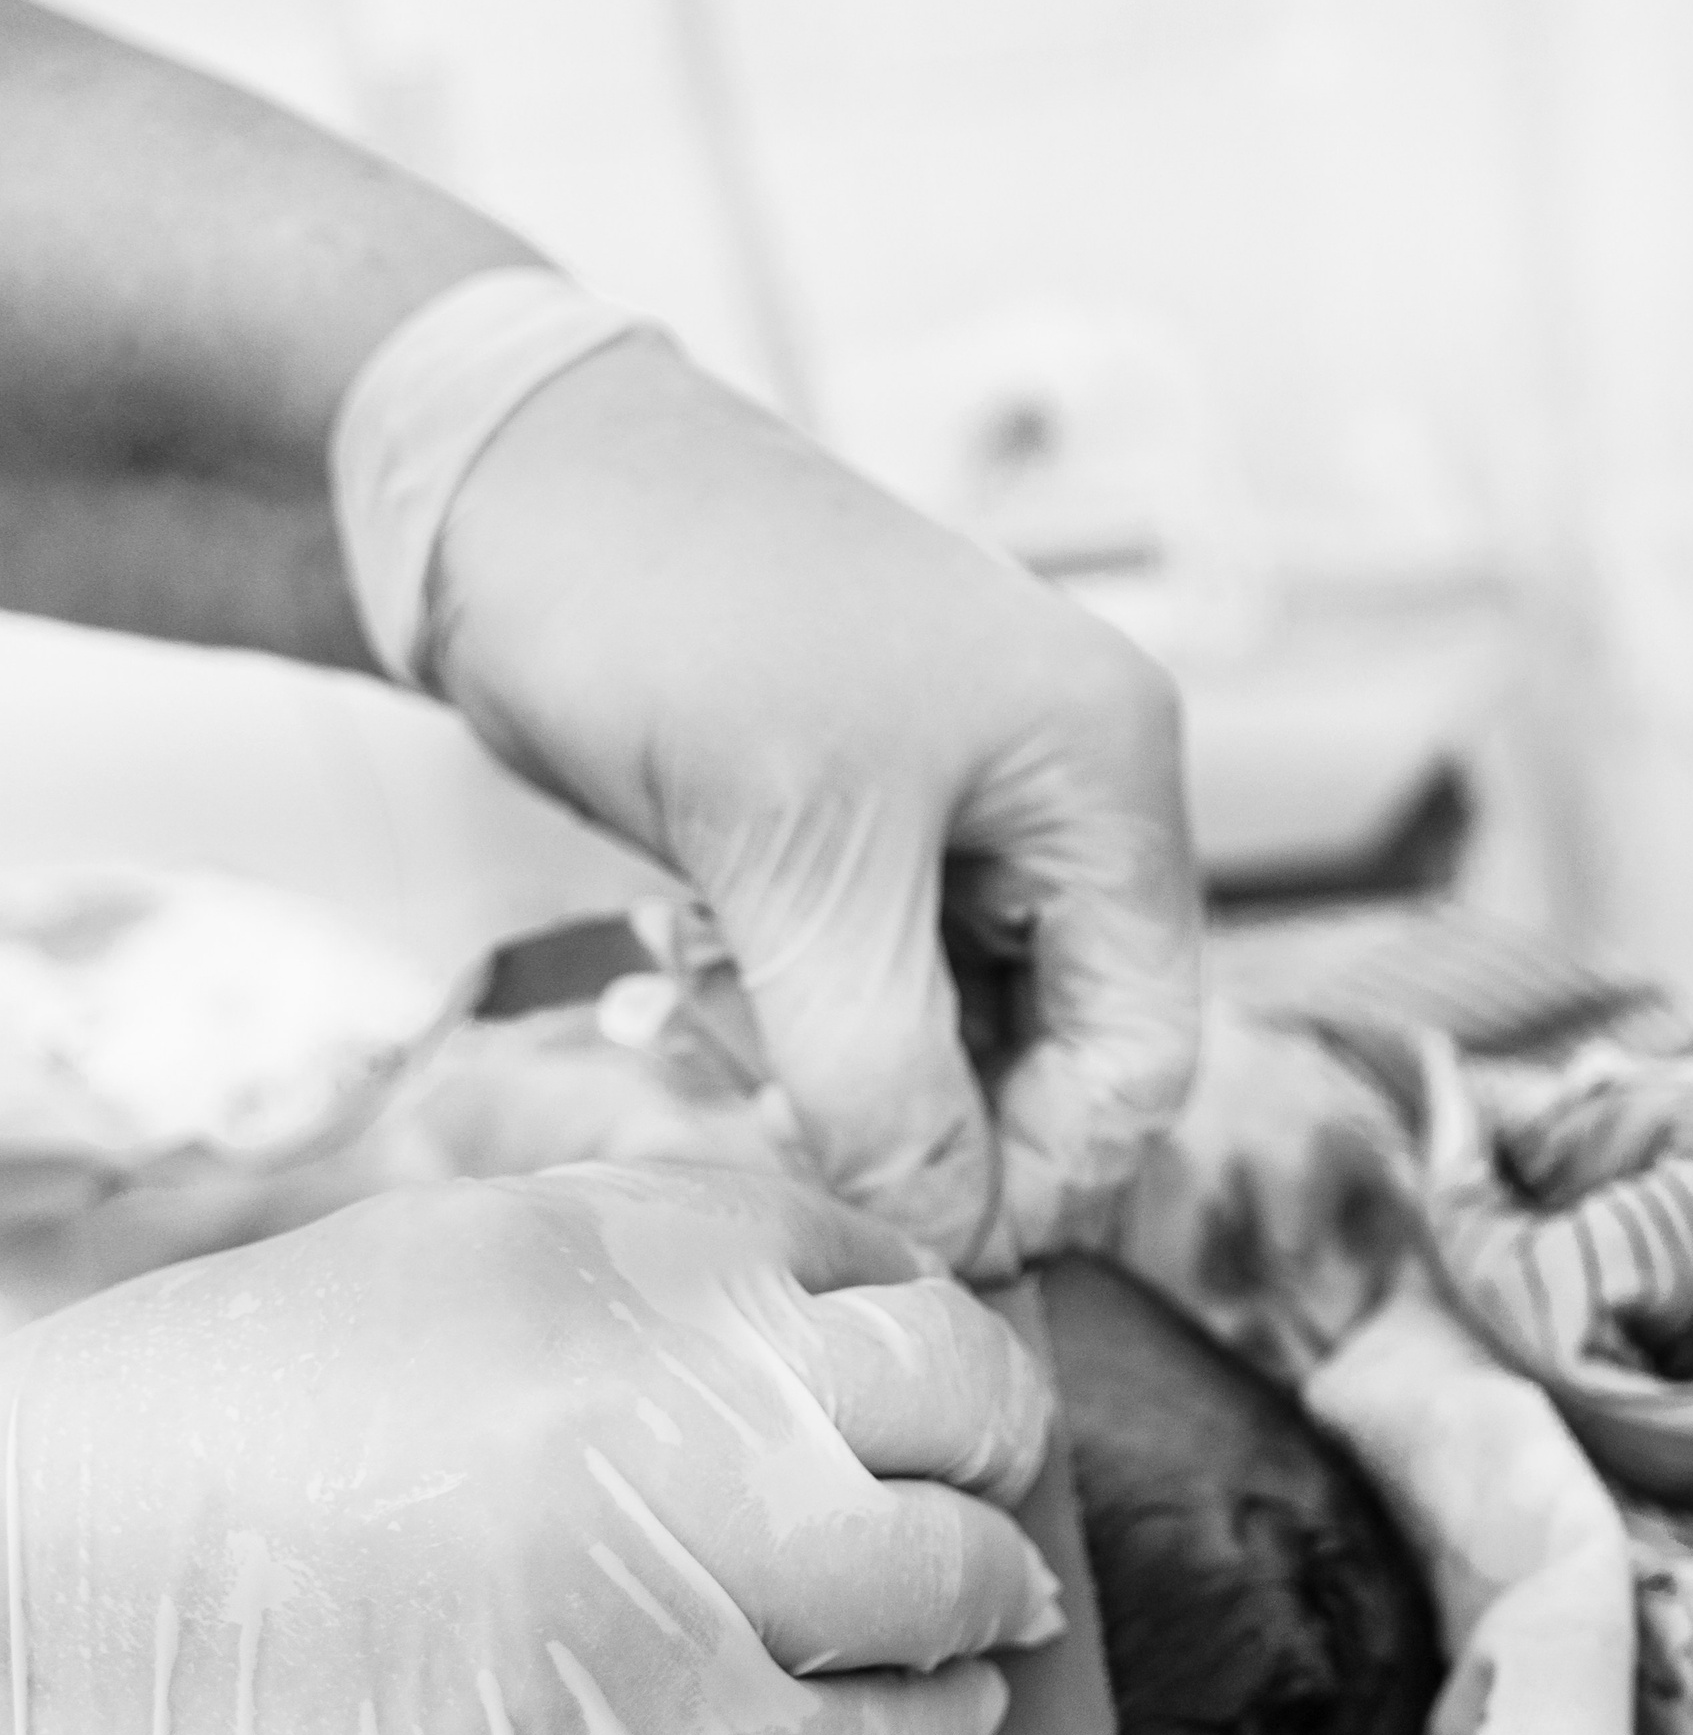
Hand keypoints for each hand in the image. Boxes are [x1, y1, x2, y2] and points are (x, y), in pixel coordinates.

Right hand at [0, 1162, 1057, 1734]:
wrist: (8, 1657)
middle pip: (959, 1383)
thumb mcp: (394, 1293)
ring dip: (983, 1596)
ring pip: (963, 1565)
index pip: (858, 1247)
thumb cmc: (145, 1477)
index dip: (908, 1323)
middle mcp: (689, 1369)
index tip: (910, 1379)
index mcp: (606, 1233)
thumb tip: (727, 1365)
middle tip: (986, 1484)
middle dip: (991, 1436)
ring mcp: (705, 1559)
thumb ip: (588, 1310)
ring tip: (976, 1620)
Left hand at [425, 335, 1200, 1269]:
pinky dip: (815, 1015)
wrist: (503, 485)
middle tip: (806, 1147)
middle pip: (1068, 1043)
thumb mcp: (792, 862)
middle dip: (947, 1119)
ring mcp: (971, 800)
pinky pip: (888, 974)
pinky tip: (723, 985)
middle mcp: (1067, 785)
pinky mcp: (871, 820)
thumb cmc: (671, 615)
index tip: (927, 1248)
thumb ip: (884, 1074)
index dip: (1050, 1170)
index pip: (1147, 1046)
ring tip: (741, 1027)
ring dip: (866, 1073)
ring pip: (969, 1022)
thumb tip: (955, 1238)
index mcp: (1105, 767)